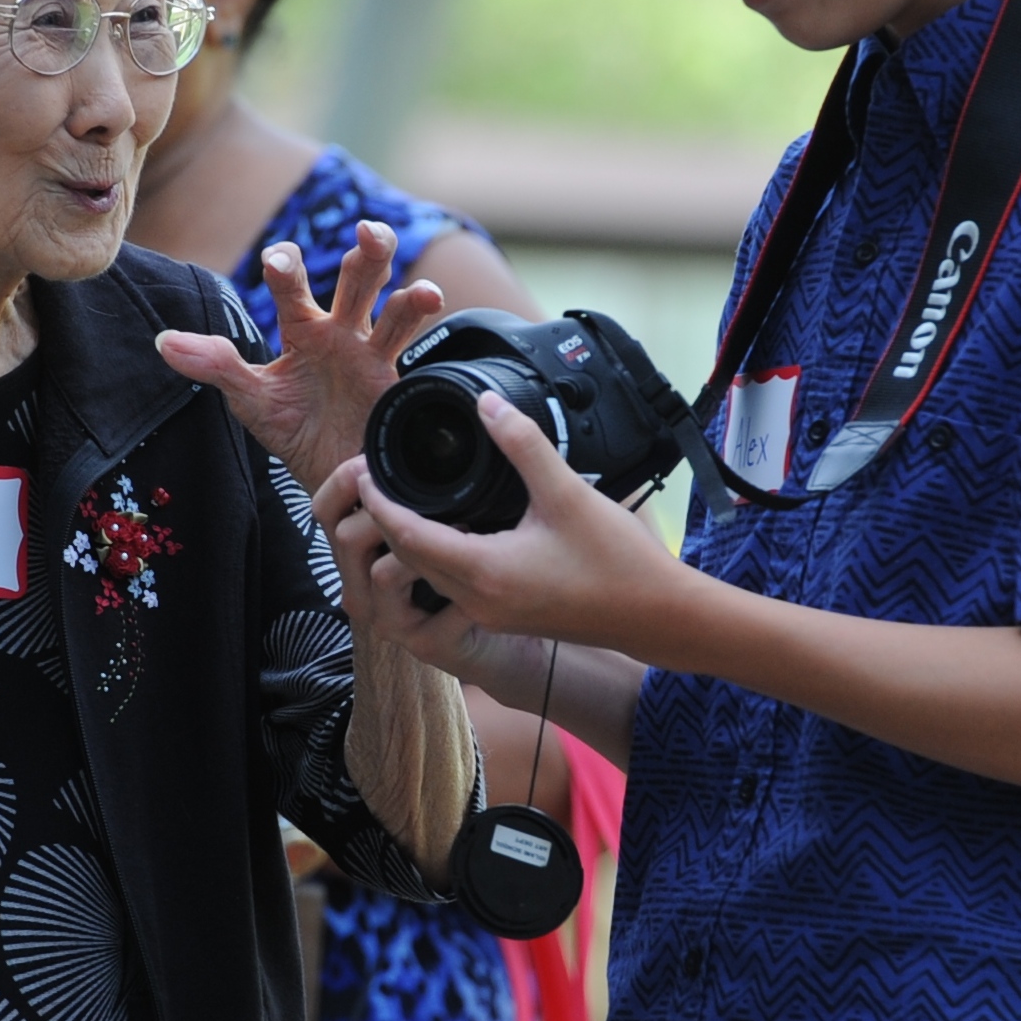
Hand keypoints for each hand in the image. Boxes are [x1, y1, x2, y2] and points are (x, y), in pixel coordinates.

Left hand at [155, 221, 445, 496]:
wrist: (328, 479)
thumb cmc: (292, 431)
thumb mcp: (251, 399)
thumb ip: (214, 365)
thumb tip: (163, 341)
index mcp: (302, 329)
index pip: (293, 285)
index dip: (287, 267)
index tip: (279, 262)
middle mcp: (340, 332)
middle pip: (357, 279)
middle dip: (366, 252)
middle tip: (366, 229)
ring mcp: (370, 352)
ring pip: (392, 305)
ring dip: (405, 290)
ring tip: (417, 283)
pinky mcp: (393, 378)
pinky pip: (410, 342)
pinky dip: (422, 314)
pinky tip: (429, 297)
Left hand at [314, 394, 691, 669]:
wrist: (657, 616)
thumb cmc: (617, 561)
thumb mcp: (566, 491)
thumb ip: (522, 444)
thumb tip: (487, 404)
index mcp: (483, 571)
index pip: (406, 535)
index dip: (379, 501)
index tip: (363, 469)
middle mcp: (477, 599)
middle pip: (406, 557)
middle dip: (383, 519)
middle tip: (374, 477)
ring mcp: (490, 612)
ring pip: (427, 574)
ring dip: (407, 540)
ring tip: (401, 496)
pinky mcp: (505, 615)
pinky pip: (450, 585)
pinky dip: (435, 555)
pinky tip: (448, 527)